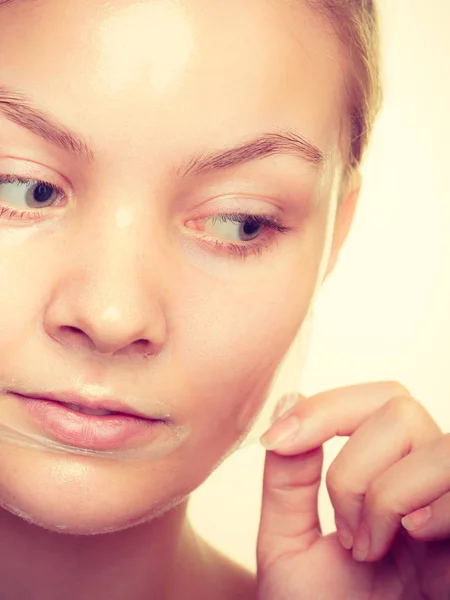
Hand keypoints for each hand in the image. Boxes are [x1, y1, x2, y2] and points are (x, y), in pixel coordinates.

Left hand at [256, 382, 449, 599]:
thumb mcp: (287, 544)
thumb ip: (287, 478)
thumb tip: (289, 398)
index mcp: (383, 476)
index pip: (374, 400)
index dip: (326, 407)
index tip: (278, 440)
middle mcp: (423, 482)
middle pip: (400, 408)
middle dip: (353, 466)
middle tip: (344, 531)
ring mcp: (449, 508)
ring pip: (435, 444)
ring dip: (386, 494)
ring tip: (370, 549)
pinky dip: (431, 506)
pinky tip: (414, 541)